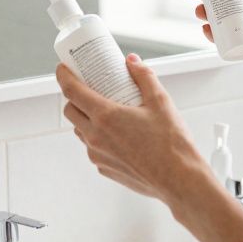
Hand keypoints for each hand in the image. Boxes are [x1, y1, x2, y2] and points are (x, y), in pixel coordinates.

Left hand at [57, 54, 213, 204]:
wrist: (178, 179)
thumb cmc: (171, 143)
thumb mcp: (160, 101)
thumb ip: (144, 77)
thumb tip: (131, 62)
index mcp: (106, 116)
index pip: (72, 91)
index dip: (64, 75)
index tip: (63, 68)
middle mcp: (95, 137)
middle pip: (70, 111)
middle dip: (74, 97)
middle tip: (89, 89)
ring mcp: (97, 155)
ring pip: (80, 131)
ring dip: (86, 119)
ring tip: (106, 112)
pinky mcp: (104, 168)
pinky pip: (93, 149)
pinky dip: (99, 139)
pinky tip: (119, 136)